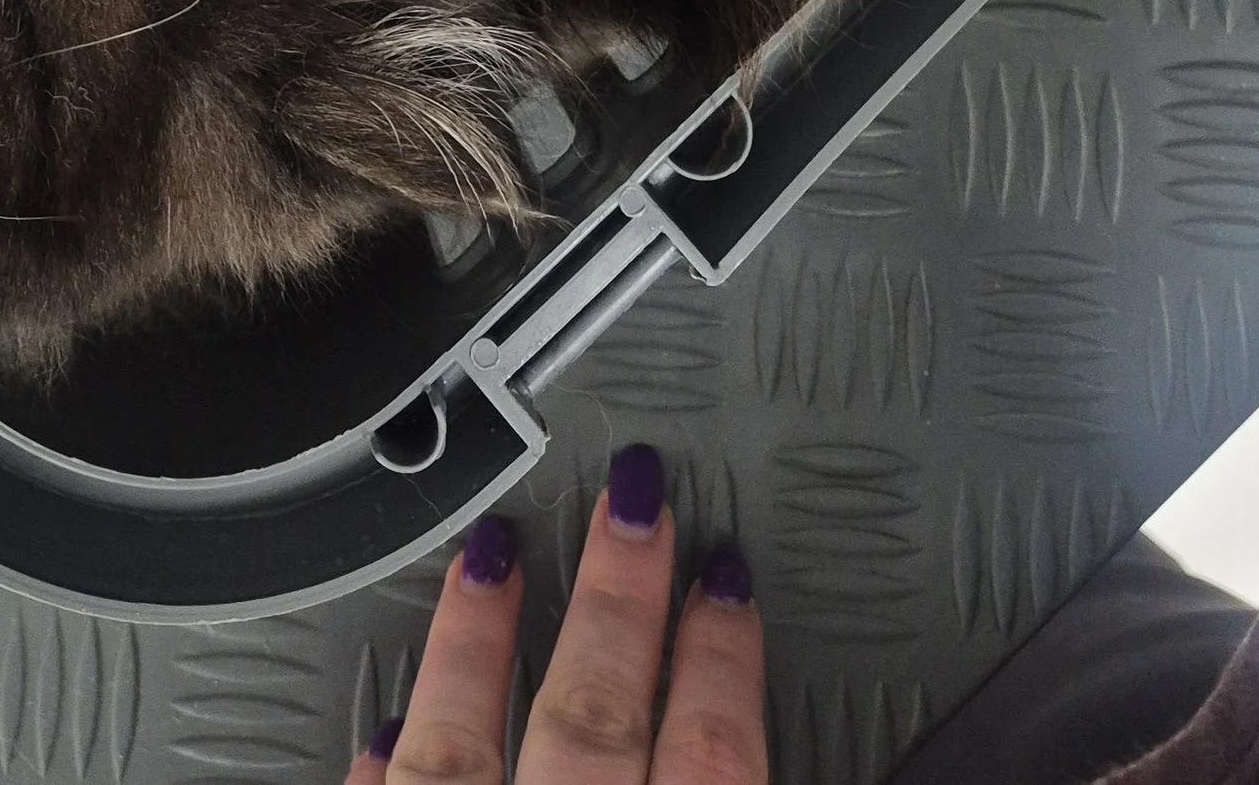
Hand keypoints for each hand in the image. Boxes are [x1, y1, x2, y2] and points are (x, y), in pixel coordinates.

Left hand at [344, 467, 765, 784]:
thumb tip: (873, 773)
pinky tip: (386, 730)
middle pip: (593, 714)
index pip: (713, 752)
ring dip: (478, 641)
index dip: (724, 659)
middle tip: (631, 500)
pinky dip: (386, 772)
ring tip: (490, 553)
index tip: (726, 582)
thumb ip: (746, 774)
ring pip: (465, 743)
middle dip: (616, 597)